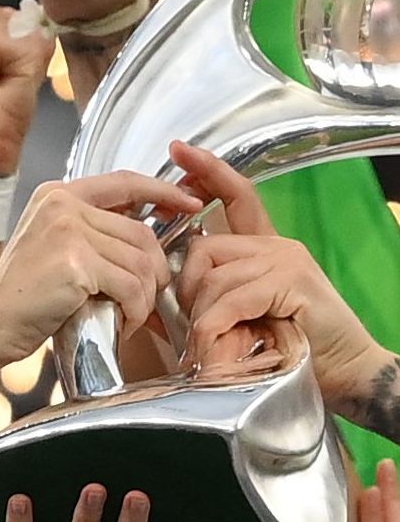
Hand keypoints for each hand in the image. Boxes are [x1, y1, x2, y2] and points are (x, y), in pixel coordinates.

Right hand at [0, 172, 200, 361]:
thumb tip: (142, 233)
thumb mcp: (51, 249)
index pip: (124, 181)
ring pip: (139, 261)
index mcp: (57, 195)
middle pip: (140, 231)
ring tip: (131, 316)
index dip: (163, 191)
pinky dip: (135, 310)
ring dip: (145, 296)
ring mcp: (68, 231)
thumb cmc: (19, 299)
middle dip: (155, 269)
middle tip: (149, 297)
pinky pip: (130, 286)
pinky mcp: (75, 263)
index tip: (189, 203)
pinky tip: (124, 324)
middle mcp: (63, 205)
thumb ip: (88, 232)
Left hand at [171, 145, 379, 398]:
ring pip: (214, 276)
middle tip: (191, 324)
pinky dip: (215, 326)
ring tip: (209, 345)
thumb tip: (174, 293)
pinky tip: (214, 343)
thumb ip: (220, 299)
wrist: (347, 371)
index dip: (206, 171)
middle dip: (186, 287)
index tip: (179, 150)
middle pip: (206, 246)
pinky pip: (232, 299)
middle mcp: (278, 247)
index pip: (235, 196)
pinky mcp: (292, 283)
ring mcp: (287, 262)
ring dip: (202, 317)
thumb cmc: (296, 352)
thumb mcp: (248, 319)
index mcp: (267, 250)